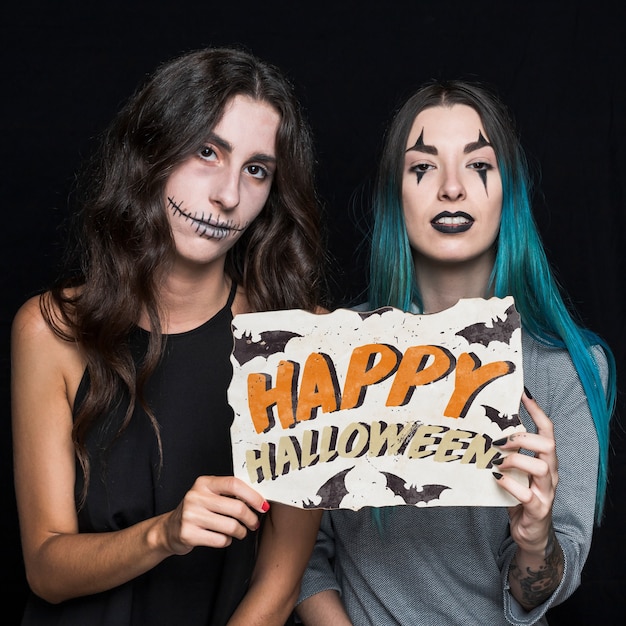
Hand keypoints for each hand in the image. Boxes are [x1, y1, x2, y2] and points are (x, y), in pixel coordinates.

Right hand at [162, 475, 268, 554]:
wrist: (170, 529)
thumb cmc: (197, 510)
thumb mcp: (209, 494)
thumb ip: (229, 493)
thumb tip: (259, 499)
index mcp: (204, 483)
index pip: (234, 484)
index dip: (253, 496)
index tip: (263, 505)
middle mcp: (196, 496)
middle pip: (236, 507)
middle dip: (251, 518)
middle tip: (254, 523)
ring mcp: (191, 515)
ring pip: (231, 526)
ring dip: (240, 532)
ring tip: (240, 532)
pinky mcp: (188, 534)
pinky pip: (220, 540)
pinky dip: (227, 541)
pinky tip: (223, 538)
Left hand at [492, 389, 557, 551]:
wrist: (530, 534)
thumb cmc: (519, 497)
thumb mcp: (514, 471)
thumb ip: (507, 454)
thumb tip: (485, 430)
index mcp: (545, 460)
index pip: (547, 431)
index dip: (536, 412)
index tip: (523, 394)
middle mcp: (550, 474)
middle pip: (549, 445)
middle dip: (524, 437)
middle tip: (500, 441)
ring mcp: (546, 492)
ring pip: (543, 467)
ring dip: (516, 459)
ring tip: (497, 462)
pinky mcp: (538, 510)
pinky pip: (527, 495)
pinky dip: (510, 484)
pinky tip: (496, 479)